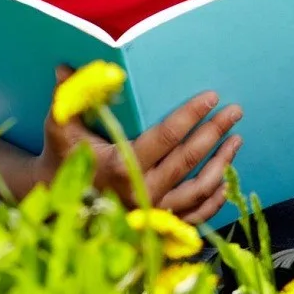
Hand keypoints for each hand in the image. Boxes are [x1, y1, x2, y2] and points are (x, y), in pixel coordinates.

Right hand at [33, 68, 242, 221]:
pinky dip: (213, 200)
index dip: (192, 114)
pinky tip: (226, 181)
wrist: (57, 201)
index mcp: (121, 166)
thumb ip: (68, 98)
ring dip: (222, 164)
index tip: (212, 96)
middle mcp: (141, 192)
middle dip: (216, 132)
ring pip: (198, 189)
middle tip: (236, 111)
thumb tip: (64, 67)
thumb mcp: (61, 127)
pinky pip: (194, 215)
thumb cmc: (63, 157)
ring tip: (236, 140)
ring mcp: (151, 212)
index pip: (168, 135)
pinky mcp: (157, 226)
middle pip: (189, 159)